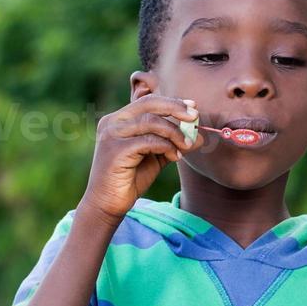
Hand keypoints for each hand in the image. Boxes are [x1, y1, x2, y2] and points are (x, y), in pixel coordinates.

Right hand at [80, 94, 202, 223]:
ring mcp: (112, 135)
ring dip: (174, 133)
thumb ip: (173, 144)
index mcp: (119, 119)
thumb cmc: (130, 179)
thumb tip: (199, 137)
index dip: (172, 102)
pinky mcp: (115, 151)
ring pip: (151, 122)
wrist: (107, 204)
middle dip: (175, 108)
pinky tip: (175, 157)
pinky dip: (166, 146)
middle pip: (149, 104)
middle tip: (195, 117)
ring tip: (186, 146)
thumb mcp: (156, 157)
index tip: (193, 107)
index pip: (148, 102)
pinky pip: (148, 141)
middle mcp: (112, 122)